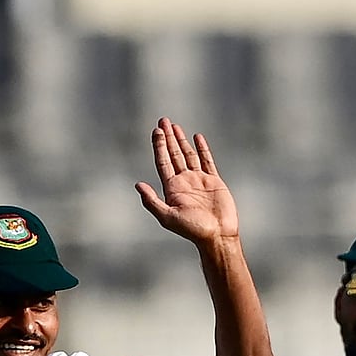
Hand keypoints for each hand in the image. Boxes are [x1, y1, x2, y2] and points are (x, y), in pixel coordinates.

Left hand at [136, 118, 237, 242]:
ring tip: (175, 126)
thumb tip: (138, 184)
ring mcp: (199, 180)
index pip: (163, 161)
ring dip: (181, 140)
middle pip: (173, 154)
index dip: (158, 145)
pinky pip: (207, 161)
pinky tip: (197, 137)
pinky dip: (202, 149)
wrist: (217, 235)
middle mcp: (184, 182)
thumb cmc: (193, 229)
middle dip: (168, 137)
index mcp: (172, 188)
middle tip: (163, 120)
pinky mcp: (214, 181)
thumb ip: (152, 201)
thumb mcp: (168, 217)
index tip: (156, 131)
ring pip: (188, 155)